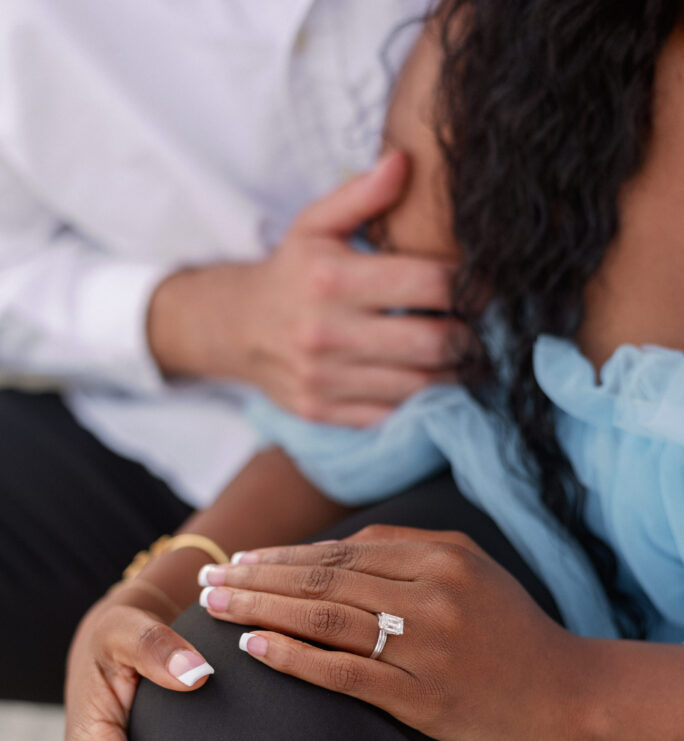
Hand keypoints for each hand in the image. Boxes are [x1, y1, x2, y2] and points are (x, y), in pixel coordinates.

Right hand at [148, 151, 461, 426]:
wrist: (235, 329)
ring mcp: (323, 379)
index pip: (431, 284)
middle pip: (434, 342)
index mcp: (332, 280)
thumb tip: (404, 161)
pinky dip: (421, 404)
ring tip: (468, 357)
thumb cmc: (290, 272)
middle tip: (485, 329)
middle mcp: (327, 333)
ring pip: (419, 386)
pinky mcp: (322, 411)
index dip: (473, 287)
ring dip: (456, 375)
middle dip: (472, 338)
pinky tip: (434, 384)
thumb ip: (361, 195)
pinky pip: (391, 416)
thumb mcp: (314, 224)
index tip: (488, 287)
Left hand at [197, 525, 574, 740]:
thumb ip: (404, 553)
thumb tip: (327, 552)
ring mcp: (424, 645)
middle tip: (207, 581)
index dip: (283, 555)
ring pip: (324, 617)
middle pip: (322, 578)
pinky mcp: (421, 695)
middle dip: (257, 578)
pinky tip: (254, 648)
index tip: (240, 561)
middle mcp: (429, 593)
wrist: (563, 689)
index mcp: (439, 555)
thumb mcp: (468, 567)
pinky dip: (294, 657)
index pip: (340, 552)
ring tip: (215, 606)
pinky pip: (343, 672)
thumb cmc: (508, 627)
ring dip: (261, 610)